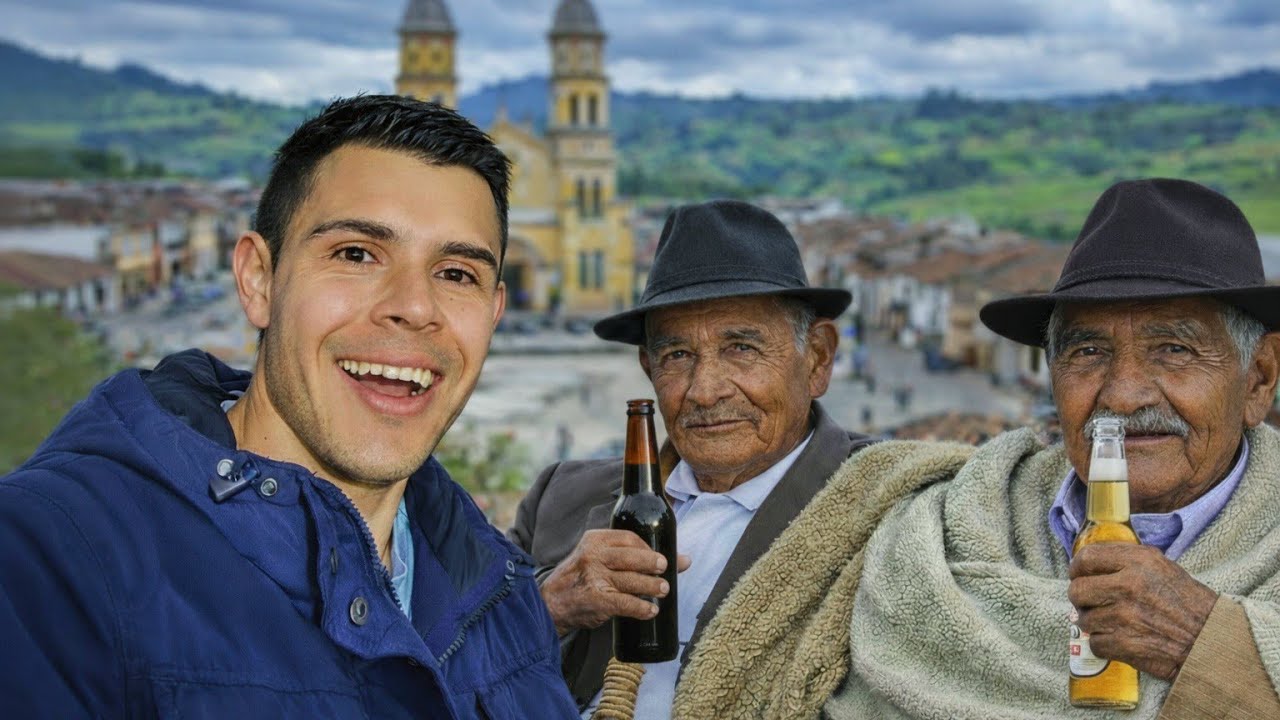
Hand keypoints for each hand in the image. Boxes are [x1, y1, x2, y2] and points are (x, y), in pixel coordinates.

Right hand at [540, 529, 690, 636]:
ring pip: (631, 580)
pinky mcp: (596, 600)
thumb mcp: (596, 558)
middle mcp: (593, 556)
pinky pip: (625, 603)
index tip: (662, 557)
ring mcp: (594, 578)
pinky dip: (641, 608)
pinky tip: (650, 611)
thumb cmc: (580, 580)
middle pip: (632, 556)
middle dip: (653, 563)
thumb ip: (629, 556)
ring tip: (663, 590)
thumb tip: (682, 559)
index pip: (628, 538)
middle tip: (665, 570)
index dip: (648, 547)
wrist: (550, 605)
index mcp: (594, 540)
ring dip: (651, 586)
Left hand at [1068, 543, 1217, 679]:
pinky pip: (1094, 642)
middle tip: (1092, 601)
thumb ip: (1125, 558)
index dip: (1077, 567)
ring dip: (1094, 622)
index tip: (1079, 574)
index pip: (1086, 558)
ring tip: (1112, 622)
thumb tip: (1089, 559)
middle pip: (1076, 590)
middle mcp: (1128, 586)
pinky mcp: (1124, 644)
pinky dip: (1104, 643)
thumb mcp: (1161, 566)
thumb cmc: (1186, 602)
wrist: (1211, 639)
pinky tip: (1120, 638)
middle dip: (1081, 597)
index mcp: (1138, 562)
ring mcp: (1124, 617)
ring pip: (1083, 619)